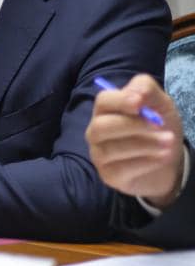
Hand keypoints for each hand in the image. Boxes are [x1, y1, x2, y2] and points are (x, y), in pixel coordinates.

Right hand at [85, 74, 183, 207]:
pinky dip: (146, 162)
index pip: (103, 101)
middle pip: (102, 126)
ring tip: (169, 144)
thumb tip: (136, 95)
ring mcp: (100, 154)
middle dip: (133, 126)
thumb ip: (146, 90)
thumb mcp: (160, 104)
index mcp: (107, 110)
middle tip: (160, 126)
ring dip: (145, 145)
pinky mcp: (109, 175)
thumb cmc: (159, 127)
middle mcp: (96, 131)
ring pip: (112, 149)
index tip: (140, 103)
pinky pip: (122, 168)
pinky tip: (162, 158)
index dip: (120, 101)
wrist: (168, 160)